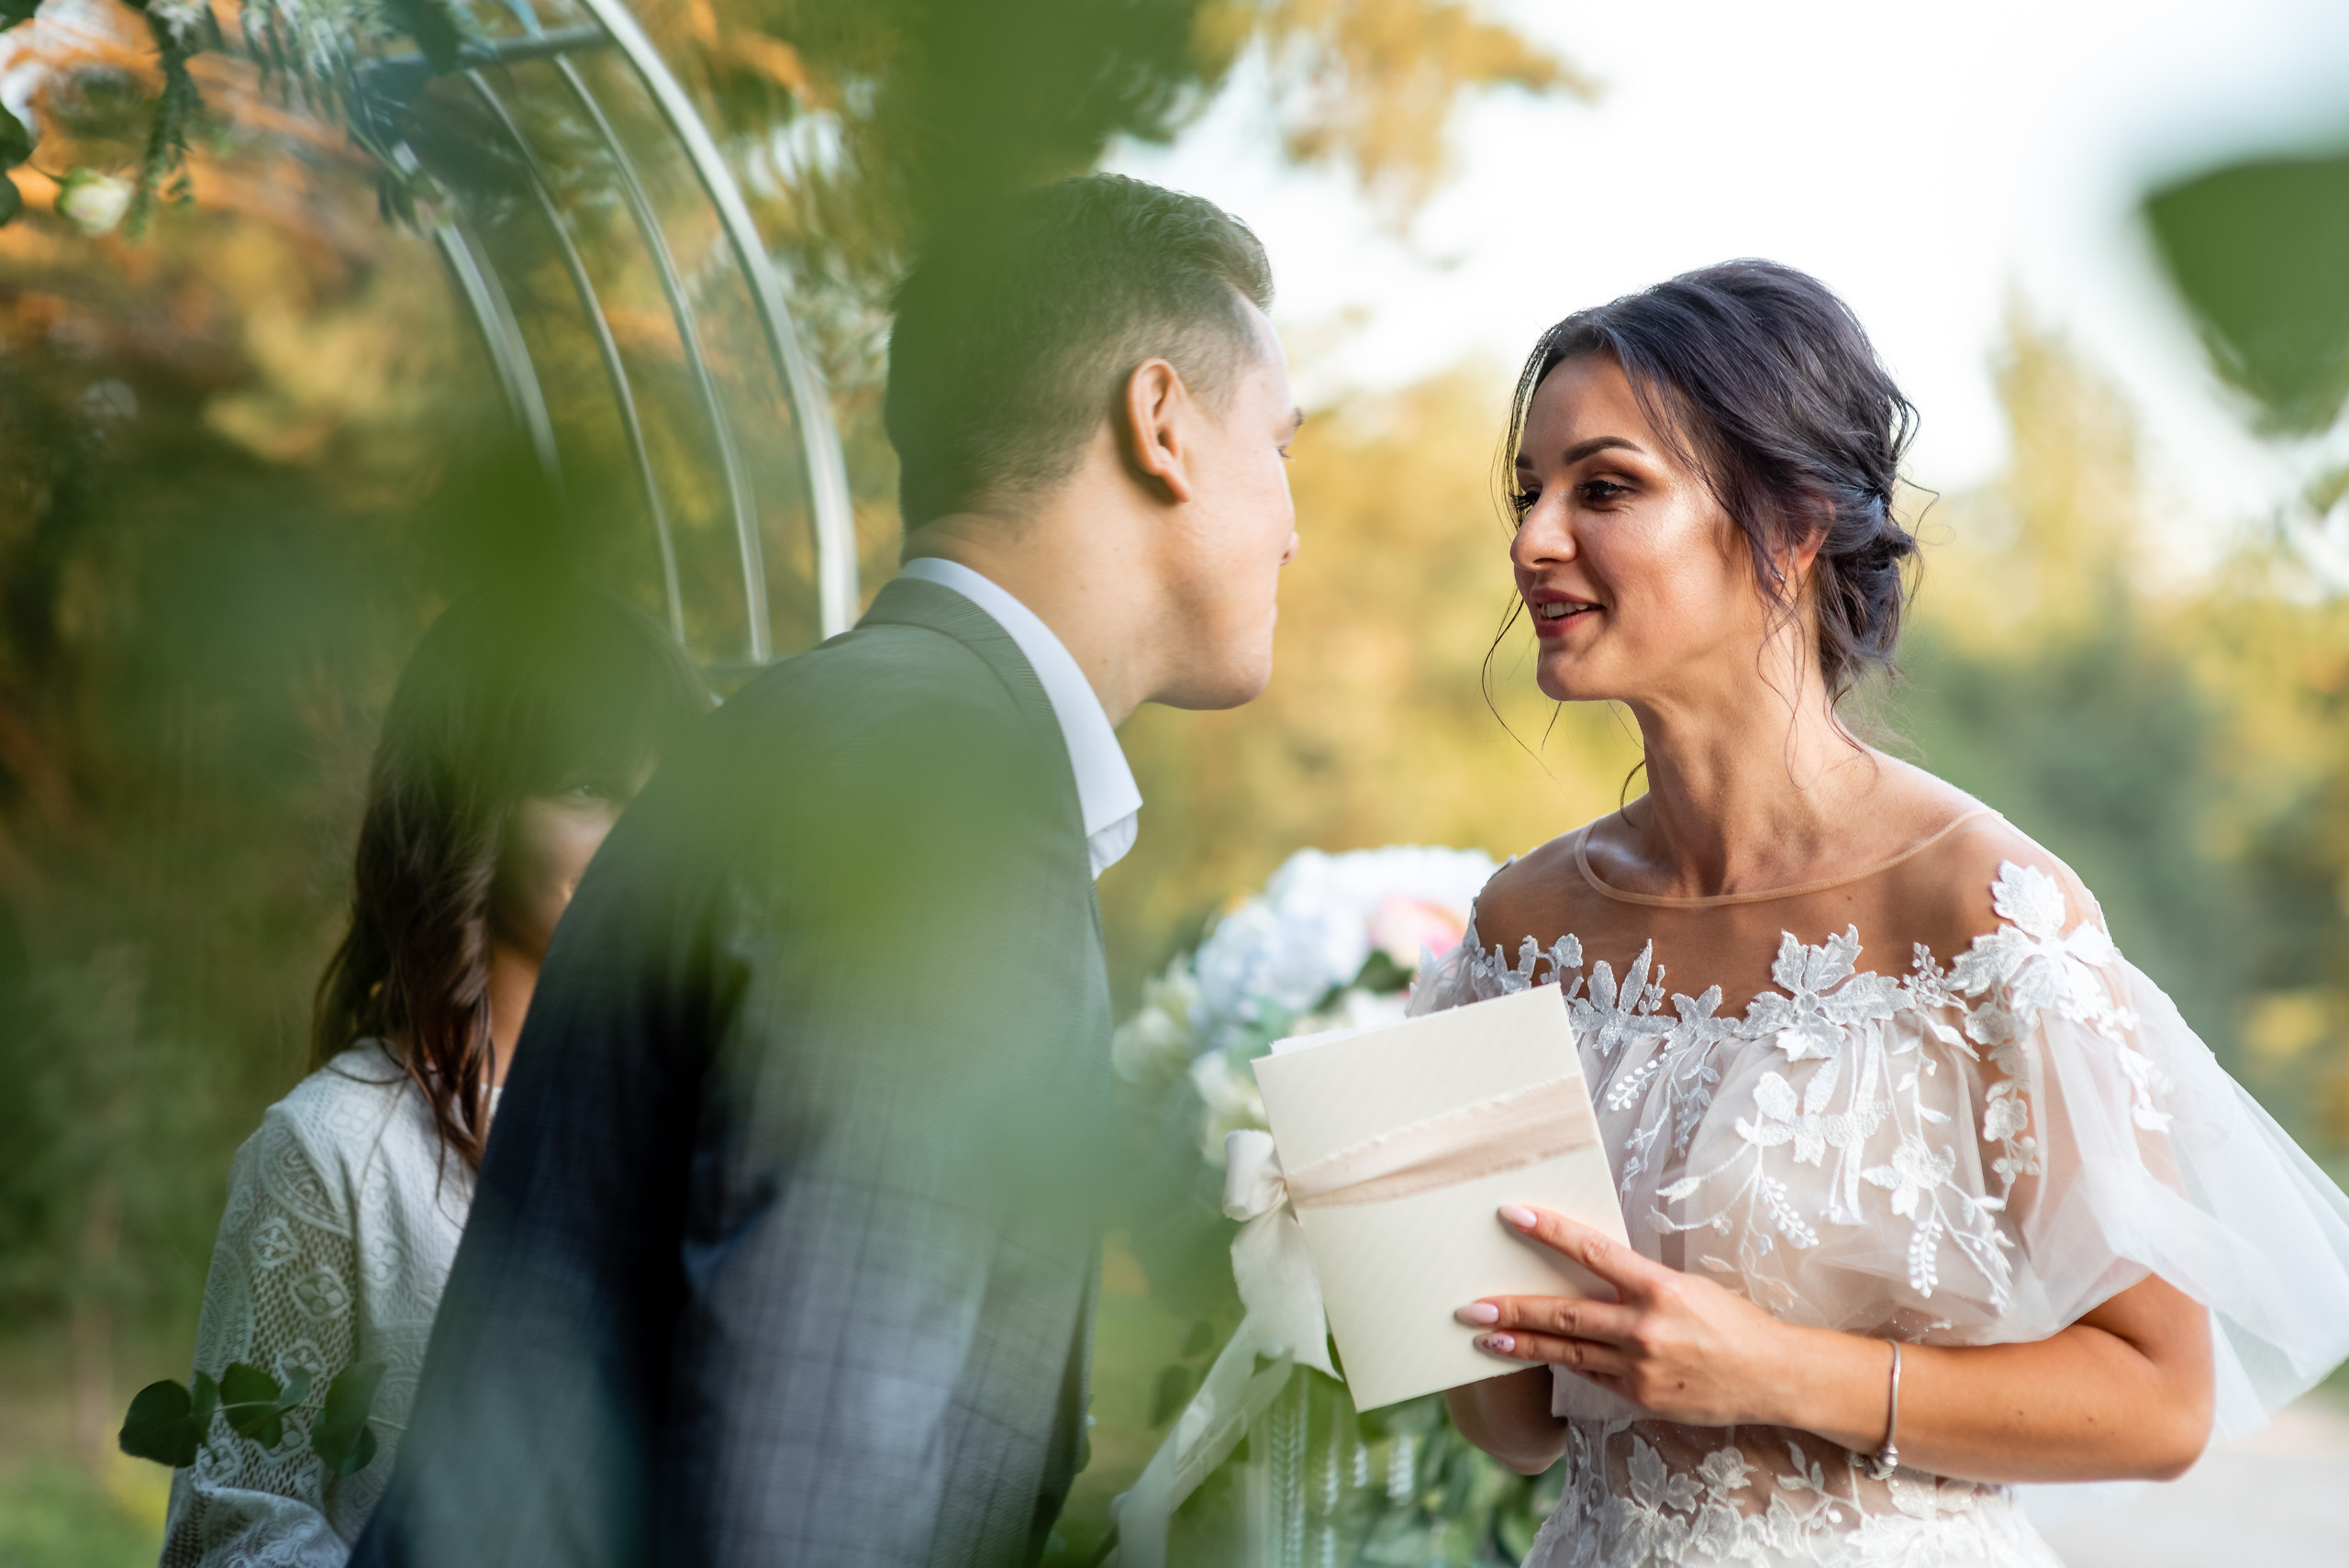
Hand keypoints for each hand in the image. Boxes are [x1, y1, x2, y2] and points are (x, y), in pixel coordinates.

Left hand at [1456, 1204, 1798, 1427]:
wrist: (1772, 1375)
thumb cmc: (1732, 1321)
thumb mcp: (1688, 1287)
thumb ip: (1639, 1284)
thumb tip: (1590, 1272)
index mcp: (1660, 1288)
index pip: (1593, 1251)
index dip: (1549, 1231)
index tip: (1512, 1214)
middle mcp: (1646, 1328)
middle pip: (1565, 1314)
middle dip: (1514, 1309)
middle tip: (1471, 1305)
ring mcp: (1640, 1367)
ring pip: (1567, 1352)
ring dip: (1521, 1346)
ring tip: (1484, 1338)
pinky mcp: (1640, 1396)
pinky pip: (1591, 1376)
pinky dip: (1562, 1364)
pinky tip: (1535, 1357)